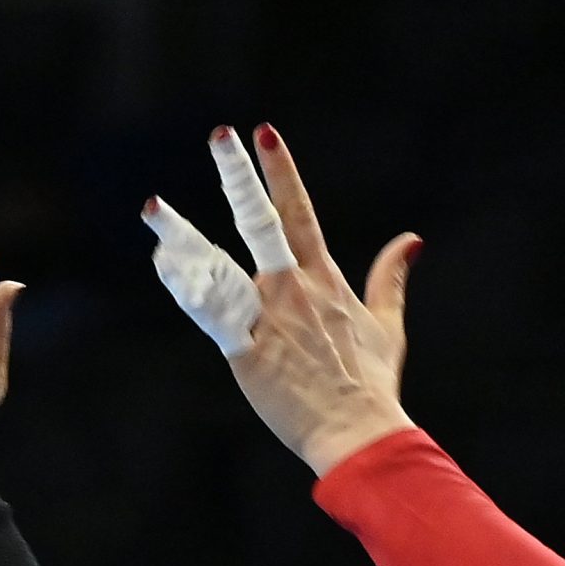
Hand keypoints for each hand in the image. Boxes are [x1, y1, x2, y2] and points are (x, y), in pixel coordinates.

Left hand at [144, 126, 420, 474]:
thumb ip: (391, 278)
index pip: (300, 212)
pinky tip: (163, 264)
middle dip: (241, 176)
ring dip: (183, 235)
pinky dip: (185, 287)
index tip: (265, 133)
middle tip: (222, 135)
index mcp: (322, 279)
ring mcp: (267, 316)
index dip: (281, 172)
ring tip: (153, 208)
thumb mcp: (388, 325)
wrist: (358, 431)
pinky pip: (209, 313)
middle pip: (262, 221)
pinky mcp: (245, 349)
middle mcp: (292, 288)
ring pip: (219, 264)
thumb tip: (411, 240)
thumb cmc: (371, 384)